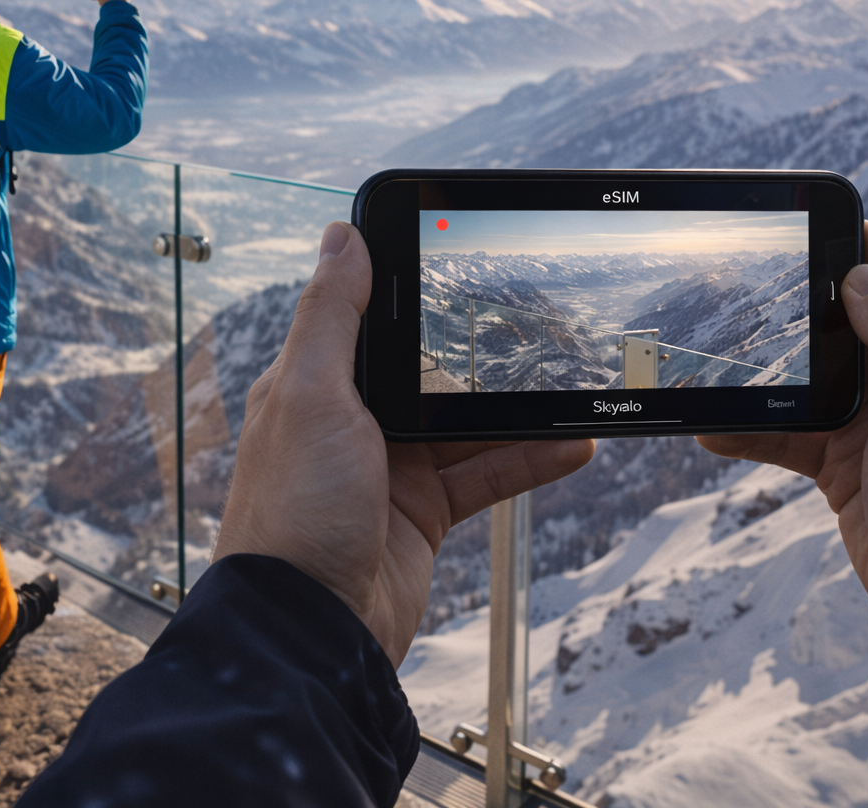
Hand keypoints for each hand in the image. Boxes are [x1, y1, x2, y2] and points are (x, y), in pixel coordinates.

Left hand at [214, 223, 594, 666]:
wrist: (309, 630)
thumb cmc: (294, 511)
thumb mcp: (309, 394)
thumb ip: (331, 315)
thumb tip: (340, 236)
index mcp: (314, 385)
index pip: (370, 320)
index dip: (413, 291)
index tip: (465, 261)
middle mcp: (349, 422)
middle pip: (427, 371)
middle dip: (479, 352)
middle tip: (541, 324)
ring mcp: (388, 470)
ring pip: (465, 424)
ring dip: (516, 409)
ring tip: (571, 384)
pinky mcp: (421, 515)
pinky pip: (484, 475)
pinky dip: (528, 460)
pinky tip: (572, 445)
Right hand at [699, 221, 867, 687]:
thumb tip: (857, 277)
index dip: (854, 235)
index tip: (798, 224)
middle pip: (838, 307)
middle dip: (788, 294)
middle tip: (736, 285)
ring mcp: (866, 417)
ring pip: (800, 367)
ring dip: (758, 367)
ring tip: (711, 359)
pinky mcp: (837, 458)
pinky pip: (781, 429)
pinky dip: (746, 428)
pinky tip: (710, 432)